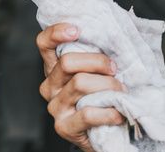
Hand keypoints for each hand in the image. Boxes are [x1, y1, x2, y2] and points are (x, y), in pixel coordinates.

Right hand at [37, 23, 126, 151]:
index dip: (56, 33)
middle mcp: (49, 86)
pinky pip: (87, 113)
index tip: (77, 30)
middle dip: (97, 62)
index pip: (44, 44)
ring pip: (80, 84)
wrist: (104, 134)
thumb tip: (113, 36)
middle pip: (67, 62)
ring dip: (108, 86)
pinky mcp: (64, 127)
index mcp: (53, 68)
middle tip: (114, 69)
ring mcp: (55, 107)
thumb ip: (93, 58)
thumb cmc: (102, 97)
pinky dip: (109, 112)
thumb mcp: (94, 74)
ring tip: (121, 91)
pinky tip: (119, 112)